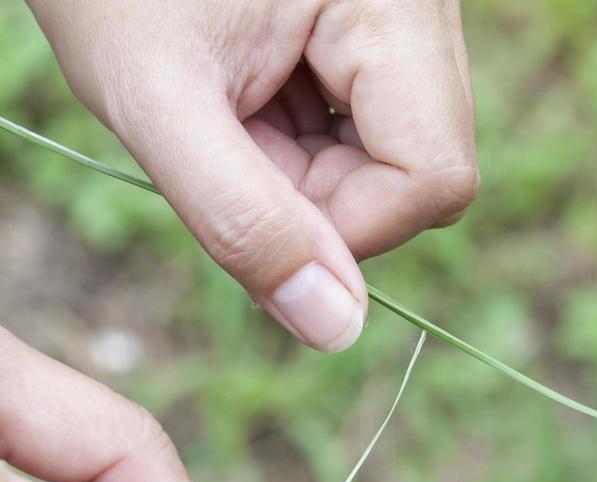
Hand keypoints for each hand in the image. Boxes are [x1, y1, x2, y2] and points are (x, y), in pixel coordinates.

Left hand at [27, 0, 478, 352]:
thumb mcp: (155, 101)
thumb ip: (242, 218)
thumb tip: (338, 330)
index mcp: (395, 4)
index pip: (435, 177)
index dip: (348, 226)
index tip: (251, 196)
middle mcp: (427, 9)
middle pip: (427, 170)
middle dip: (326, 196)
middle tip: (228, 146)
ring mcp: (411, 19)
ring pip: (402, 157)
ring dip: (314, 172)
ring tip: (232, 115)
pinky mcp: (384, 29)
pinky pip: (377, 126)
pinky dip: (309, 140)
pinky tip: (251, 99)